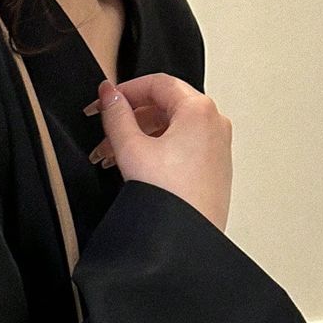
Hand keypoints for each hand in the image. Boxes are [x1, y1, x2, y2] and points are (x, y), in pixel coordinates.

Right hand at [84, 74, 233, 232]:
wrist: (190, 239)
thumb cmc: (171, 200)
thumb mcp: (131, 149)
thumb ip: (116, 116)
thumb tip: (109, 95)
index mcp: (199, 110)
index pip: (158, 83)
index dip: (125, 90)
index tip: (105, 102)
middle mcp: (214, 124)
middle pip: (165, 106)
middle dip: (130, 118)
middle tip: (105, 134)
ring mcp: (217, 147)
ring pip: (173, 128)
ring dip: (141, 137)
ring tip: (115, 157)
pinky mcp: (214, 169)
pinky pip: (183, 147)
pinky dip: (158, 150)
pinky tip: (138, 168)